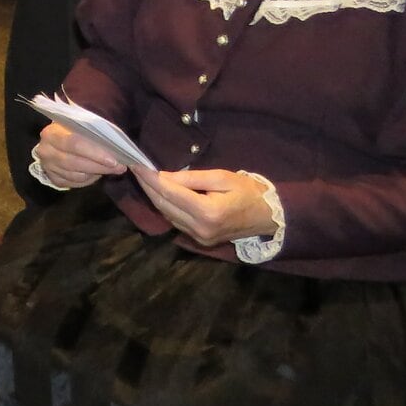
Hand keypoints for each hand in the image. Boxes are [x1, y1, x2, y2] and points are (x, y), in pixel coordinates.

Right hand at [33, 122, 128, 188]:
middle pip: (75, 162)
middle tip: (119, 167)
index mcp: (52, 133)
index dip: (95, 153)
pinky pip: (74, 183)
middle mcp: (45, 151)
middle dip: (100, 166)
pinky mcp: (52, 178)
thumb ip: (97, 133)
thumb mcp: (82, 125)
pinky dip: (88, 180)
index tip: (113, 160)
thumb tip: (119, 147)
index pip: (74, 144)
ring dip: (96, 173)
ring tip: (109, 169)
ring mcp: (47, 166)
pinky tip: (95, 173)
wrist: (56, 138)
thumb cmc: (74, 129)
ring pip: (76, 175)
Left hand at [132, 165, 276, 245]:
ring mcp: (199, 238)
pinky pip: (175, 221)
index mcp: (208, 212)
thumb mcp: (222, 178)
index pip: (170, 193)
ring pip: (167, 215)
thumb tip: (164, 176)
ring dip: (154, 196)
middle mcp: (200, 228)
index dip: (151, 178)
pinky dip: (165, 206)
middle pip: (164, 205)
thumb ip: (192, 178)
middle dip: (147, 186)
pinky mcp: (199, 241)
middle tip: (136, 169)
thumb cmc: (248, 192)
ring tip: (144, 178)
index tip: (138, 165)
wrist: (268, 217)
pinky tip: (160, 193)